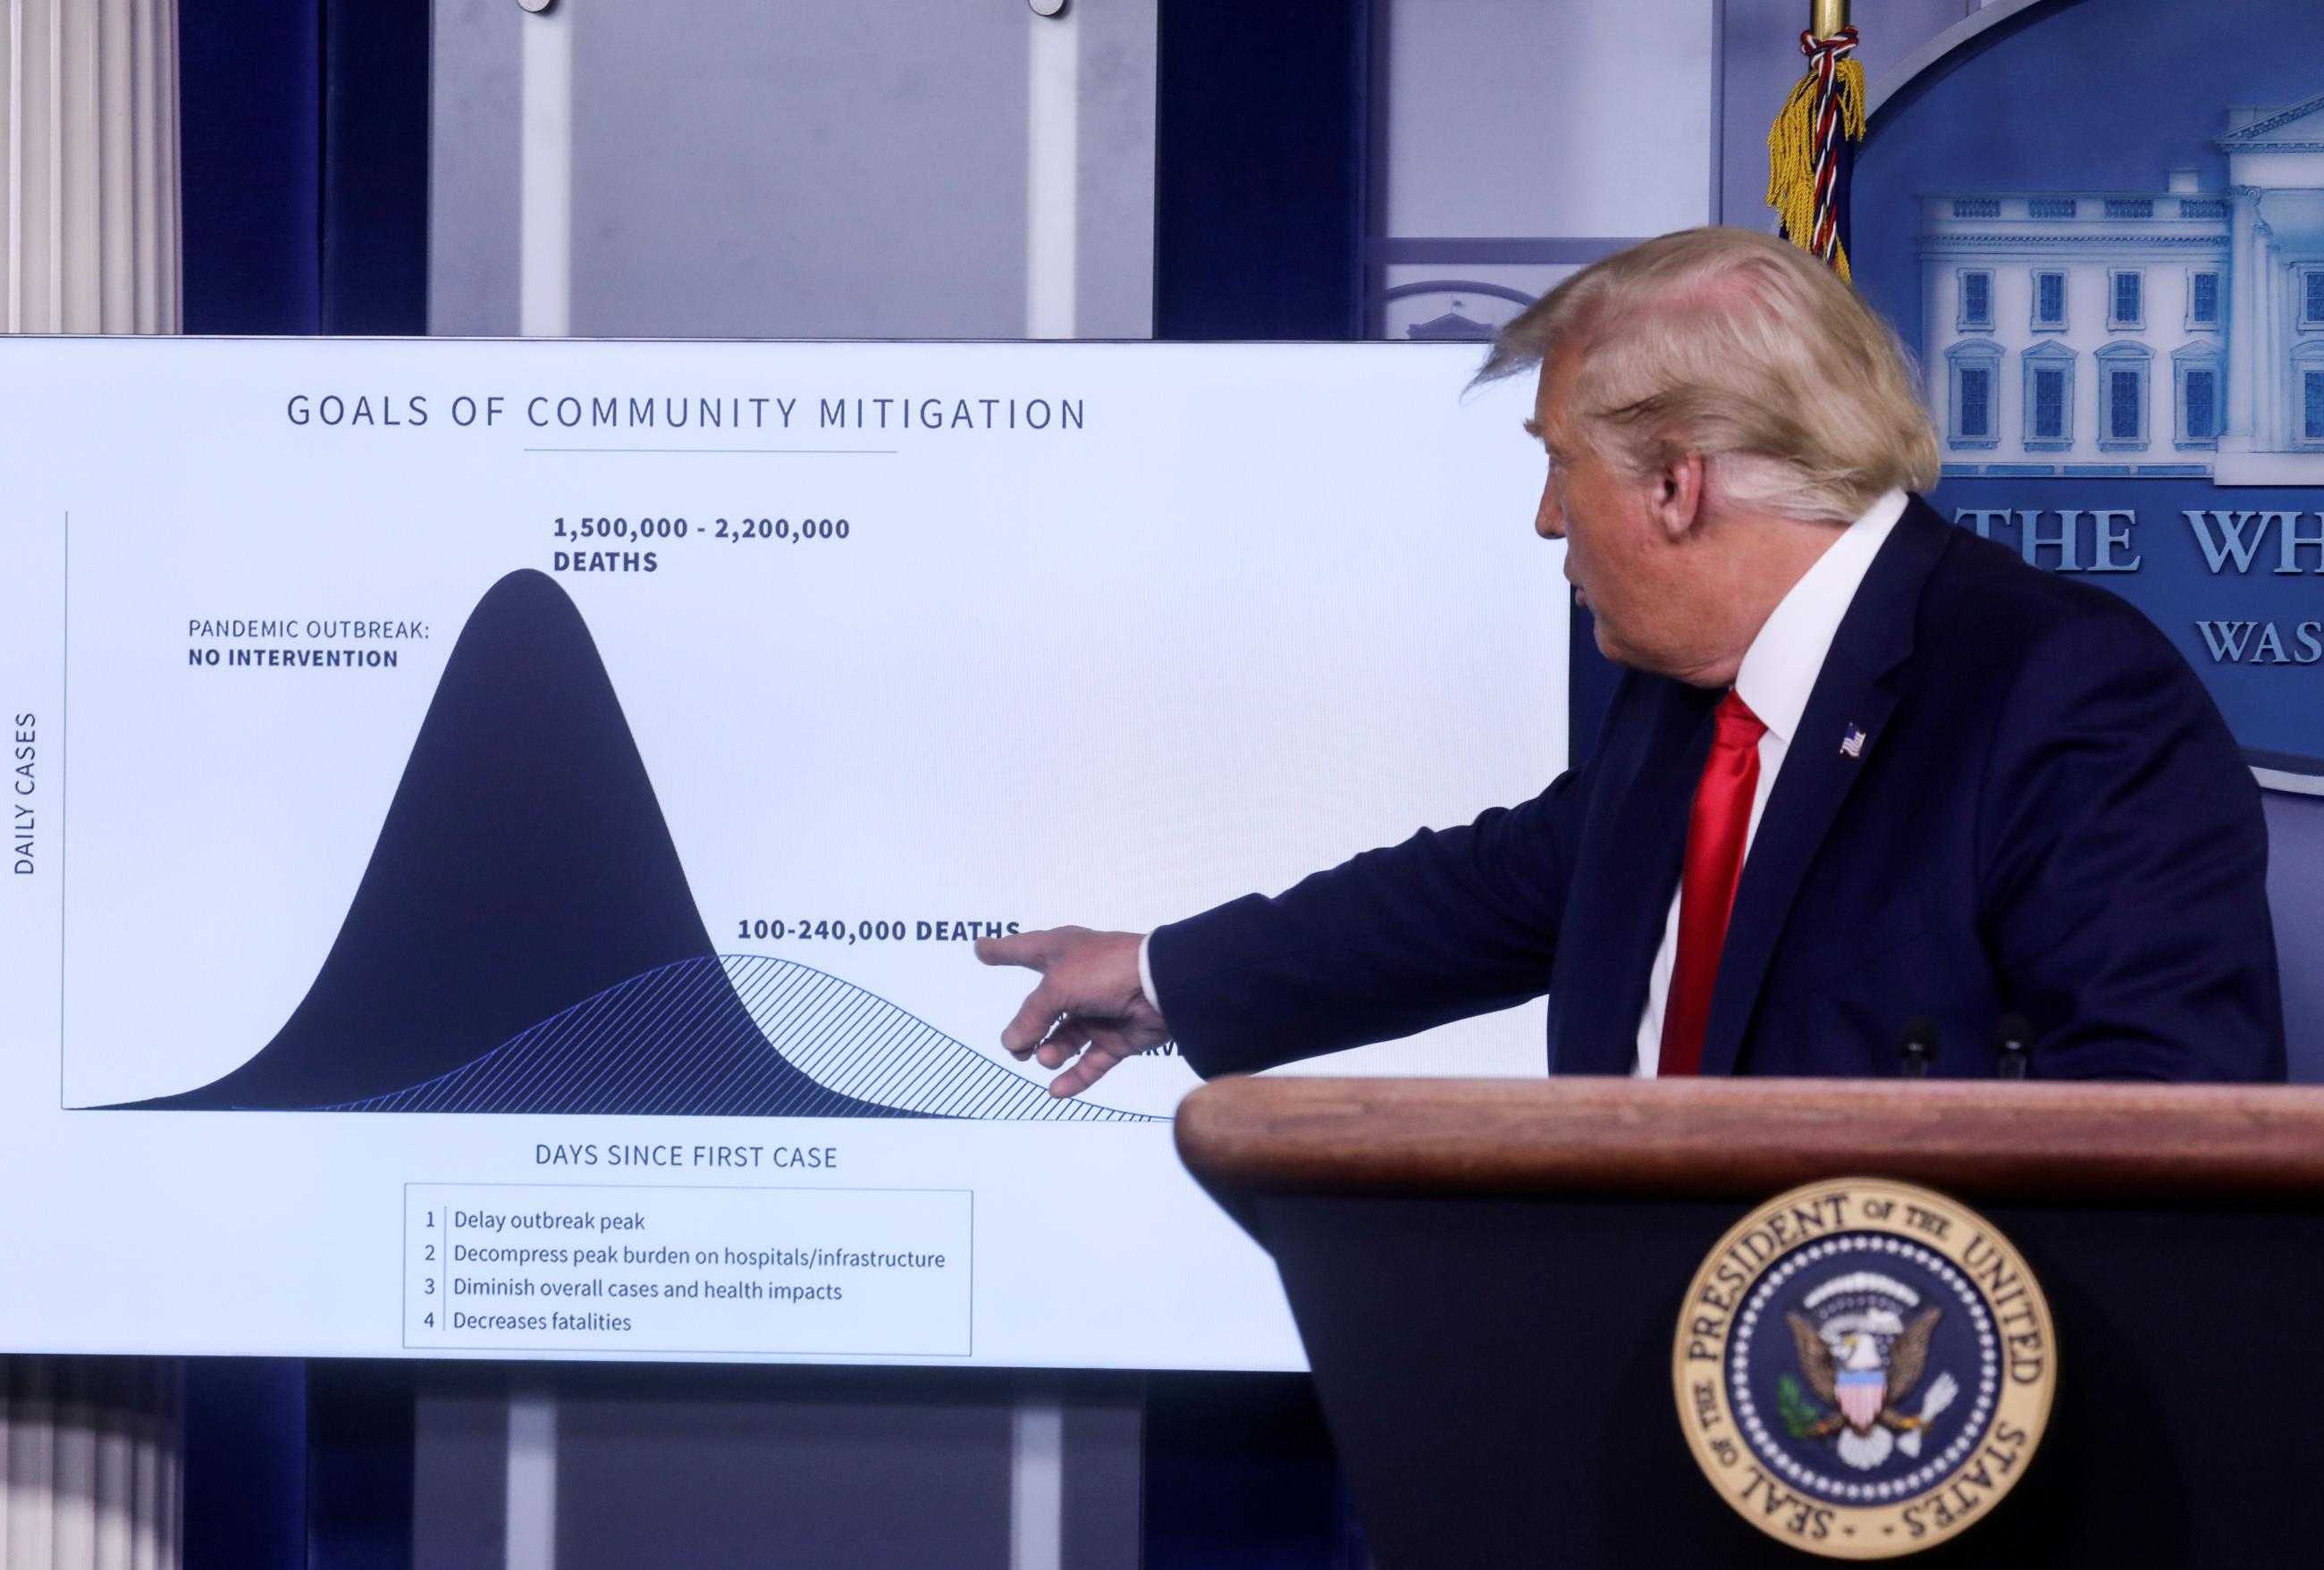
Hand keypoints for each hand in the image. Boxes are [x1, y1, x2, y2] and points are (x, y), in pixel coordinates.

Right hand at [975, 926, 1171, 1096]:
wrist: (1162, 986)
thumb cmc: (1106, 969)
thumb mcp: (1056, 987)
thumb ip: (1031, 1016)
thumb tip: (1013, 1042)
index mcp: (1061, 952)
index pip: (1022, 950)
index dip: (1001, 951)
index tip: (981, 949)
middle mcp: (1078, 980)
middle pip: (1042, 1007)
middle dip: (1026, 1028)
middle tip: (1017, 1046)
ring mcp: (1098, 1010)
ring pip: (1064, 1039)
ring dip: (1050, 1052)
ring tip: (1045, 1057)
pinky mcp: (1117, 1037)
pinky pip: (1090, 1062)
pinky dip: (1074, 1077)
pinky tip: (1057, 1089)